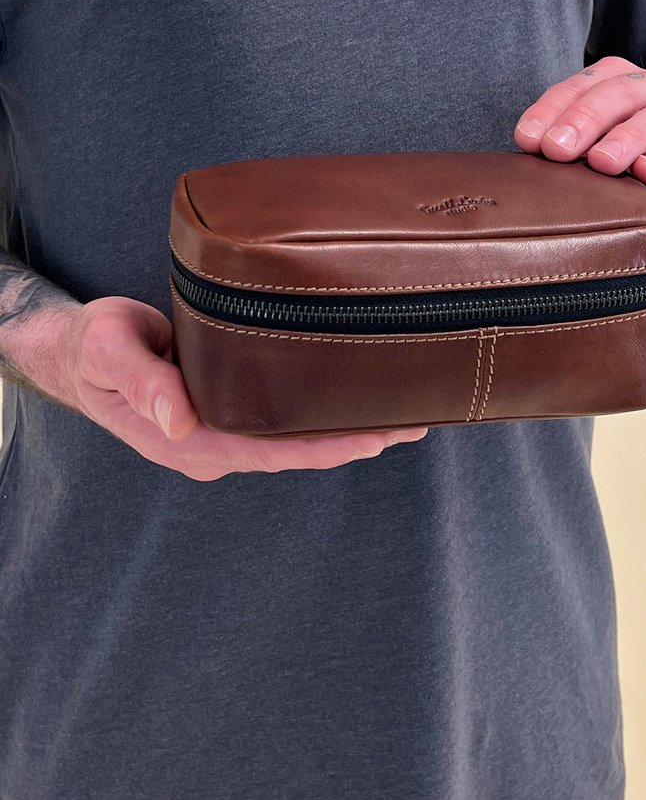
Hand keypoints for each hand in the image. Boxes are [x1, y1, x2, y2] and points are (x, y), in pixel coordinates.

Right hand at [58, 297, 427, 479]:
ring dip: (344, 433)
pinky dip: (320, 420)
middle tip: (413, 423)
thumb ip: (143, 381)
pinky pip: (280, 427)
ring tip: (403, 418)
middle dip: (351, 442)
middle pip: (291, 453)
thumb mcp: (108, 349)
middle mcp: (208, 448)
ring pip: (291, 443)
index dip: (321, 448)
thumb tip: (182, 420)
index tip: (373, 440)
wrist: (78, 355)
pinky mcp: (225, 420)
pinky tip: (353, 408)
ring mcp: (218, 438)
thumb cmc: (95, 345)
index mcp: (184, 439)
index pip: (266, 451)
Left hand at [513, 56, 645, 222]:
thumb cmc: (628, 157)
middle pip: (617, 95)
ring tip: (600, 162)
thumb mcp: (592, 140)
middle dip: (583, 120)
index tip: (526, 139)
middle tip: (556, 150)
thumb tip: (523, 150)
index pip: (581, 86)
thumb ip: (562, 139)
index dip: (551, 110)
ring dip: (625, 139)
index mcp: (618, 81)